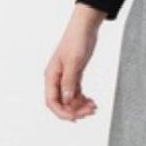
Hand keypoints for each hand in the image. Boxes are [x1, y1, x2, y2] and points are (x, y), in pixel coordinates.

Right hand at [45, 4, 103, 121]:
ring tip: (94, 107)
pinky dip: (83, 100)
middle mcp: (56, 79)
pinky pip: (76, 93)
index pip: (52, 101)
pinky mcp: (74, 76)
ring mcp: (65, 78)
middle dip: (75, 110)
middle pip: (62, 103)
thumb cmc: (76, 40)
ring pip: (70, 100)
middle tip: (90, 111)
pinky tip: (92, 102)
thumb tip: (67, 100)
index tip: (75, 118)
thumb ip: (70, 82)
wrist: (85, 27)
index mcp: (51, 76)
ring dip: (81, 106)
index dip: (62, 113)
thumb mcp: (74, 62)